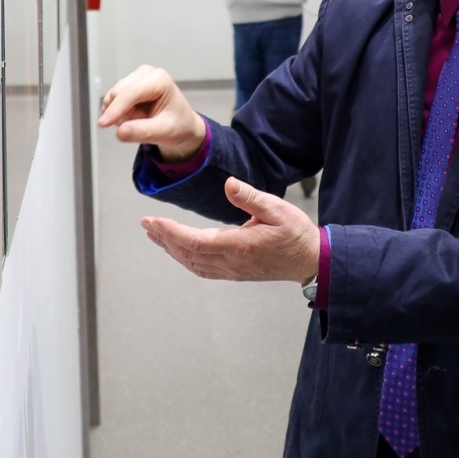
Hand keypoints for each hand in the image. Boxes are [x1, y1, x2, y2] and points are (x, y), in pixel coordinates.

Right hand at [97, 65, 206, 161]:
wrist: (181, 125)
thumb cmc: (178, 125)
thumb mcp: (165, 133)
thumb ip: (142, 132)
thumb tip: (120, 132)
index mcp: (159, 80)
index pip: (131, 92)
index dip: (116, 108)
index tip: (103, 124)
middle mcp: (145, 74)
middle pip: (118, 95)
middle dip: (125, 115)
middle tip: (145, 123)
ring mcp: (134, 78)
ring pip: (112, 99)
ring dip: (123, 115)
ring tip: (142, 119)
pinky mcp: (126, 86)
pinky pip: (112, 102)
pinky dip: (120, 113)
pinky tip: (135, 116)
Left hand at [141, 177, 319, 282]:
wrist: (312, 261)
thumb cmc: (296, 233)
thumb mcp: (277, 208)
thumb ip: (250, 197)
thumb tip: (228, 185)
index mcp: (239, 246)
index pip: (194, 241)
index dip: (170, 232)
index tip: (153, 221)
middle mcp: (231, 262)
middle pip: (188, 253)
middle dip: (164, 239)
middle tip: (146, 225)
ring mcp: (232, 271)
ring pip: (193, 263)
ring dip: (172, 250)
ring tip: (156, 236)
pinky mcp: (235, 273)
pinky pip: (203, 269)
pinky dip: (186, 259)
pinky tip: (179, 251)